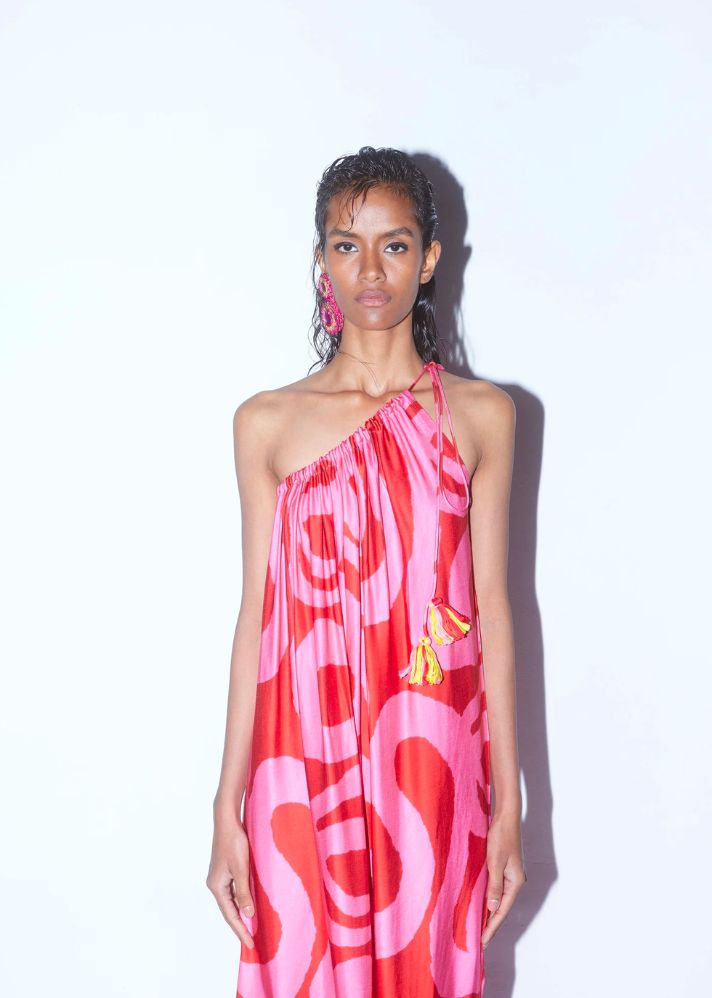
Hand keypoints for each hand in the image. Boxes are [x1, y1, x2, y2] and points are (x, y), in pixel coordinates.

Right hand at [206, 813, 255, 949]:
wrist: (227, 821)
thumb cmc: (234, 843)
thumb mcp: (241, 869)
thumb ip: (244, 892)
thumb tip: (248, 915)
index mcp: (217, 886)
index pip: (230, 915)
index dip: (240, 930)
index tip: (250, 944)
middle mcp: (215, 884)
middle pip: (228, 910)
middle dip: (240, 925)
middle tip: (252, 941)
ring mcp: (219, 877)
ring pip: (231, 901)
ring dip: (241, 913)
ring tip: (252, 927)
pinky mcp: (225, 870)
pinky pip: (233, 891)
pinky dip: (241, 900)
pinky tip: (249, 904)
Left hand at [481, 811, 526, 947]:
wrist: (506, 816)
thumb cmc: (501, 836)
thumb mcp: (495, 862)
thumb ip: (494, 886)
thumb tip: (493, 909)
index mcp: (516, 883)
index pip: (501, 911)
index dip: (492, 928)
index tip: (483, 943)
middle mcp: (515, 882)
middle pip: (501, 909)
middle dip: (491, 925)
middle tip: (479, 943)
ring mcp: (510, 876)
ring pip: (499, 900)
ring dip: (489, 914)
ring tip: (479, 928)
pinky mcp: (504, 869)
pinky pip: (496, 890)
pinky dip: (489, 900)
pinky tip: (481, 905)